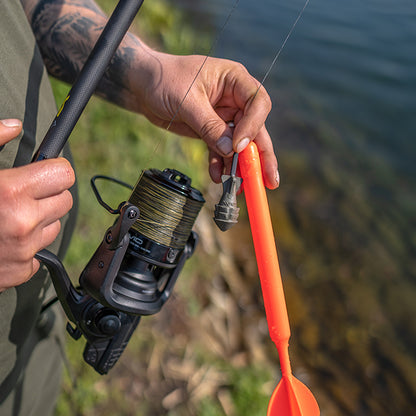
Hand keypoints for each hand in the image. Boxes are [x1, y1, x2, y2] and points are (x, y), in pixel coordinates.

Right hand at [0, 119, 74, 290]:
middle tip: (25, 195)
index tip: (44, 172)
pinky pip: (40, 253)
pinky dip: (27, 248)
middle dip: (49, 195)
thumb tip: (14, 125)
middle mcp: (23, 222)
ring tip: (9, 219)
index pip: (64, 175)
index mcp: (11, 191)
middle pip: (65, 201)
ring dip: (39, 222)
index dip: (54, 171)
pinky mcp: (20, 271)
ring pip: (54, 227)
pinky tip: (4, 241)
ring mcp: (23, 250)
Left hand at [131, 51, 278, 188]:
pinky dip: (220, 164)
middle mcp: (234, 98)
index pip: (257, 102)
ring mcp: (224, 116)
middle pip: (255, 128)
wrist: (143, 86)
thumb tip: (230, 150)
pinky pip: (221, 150)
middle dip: (261, 156)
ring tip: (238, 187)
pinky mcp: (212, 130)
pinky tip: (217, 177)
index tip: (239, 146)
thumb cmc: (164, 79)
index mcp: (234, 80)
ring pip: (240, 144)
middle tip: (270, 181)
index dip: (253, 126)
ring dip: (240, 166)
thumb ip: (209, 126)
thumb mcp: (186, 101)